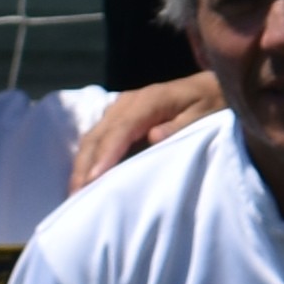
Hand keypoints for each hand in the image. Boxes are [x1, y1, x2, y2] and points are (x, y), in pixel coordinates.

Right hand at [69, 71, 219, 189]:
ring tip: (74, 194)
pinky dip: (88, 159)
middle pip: (98, 135)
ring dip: (81, 165)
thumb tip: (153, 137)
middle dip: (84, 166)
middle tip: (75, 196)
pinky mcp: (118, 118)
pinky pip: (98, 138)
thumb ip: (179, 126)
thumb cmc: (209, 105)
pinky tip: (84, 180)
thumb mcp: (203, 114)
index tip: (94, 178)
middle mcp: (128, 102)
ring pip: (92, 137)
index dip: (106, 154)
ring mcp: (120, 109)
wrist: (209, 88)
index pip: (121, 129)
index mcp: (149, 100)